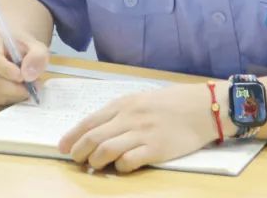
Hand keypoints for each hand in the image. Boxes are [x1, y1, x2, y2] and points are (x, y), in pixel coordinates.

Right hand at [0, 30, 49, 105]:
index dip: (6, 71)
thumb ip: (37, 56)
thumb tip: (28, 74)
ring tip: (28, 87)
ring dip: (13, 94)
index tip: (23, 77)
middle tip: (34, 87)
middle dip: (14, 88)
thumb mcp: (36, 45)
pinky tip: (18, 90)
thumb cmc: (22, 46)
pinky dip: (8, 98)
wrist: (11, 47)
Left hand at [60, 82, 220, 172]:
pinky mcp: (156, 149)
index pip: (90, 121)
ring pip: (106, 150)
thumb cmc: (173, 102)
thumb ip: (122, 112)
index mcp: (125, 104)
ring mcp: (142, 133)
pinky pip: (129, 161)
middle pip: (93, 138)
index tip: (63, 147)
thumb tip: (98, 128)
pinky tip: (122, 167)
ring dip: (96, 162)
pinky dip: (120, 167)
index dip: (72, 136)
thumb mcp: (143, 100)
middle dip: (79, 152)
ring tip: (96, 166)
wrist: (204, 107)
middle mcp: (130, 117)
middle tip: (76, 160)